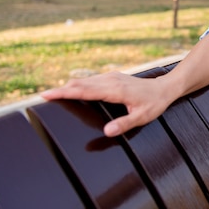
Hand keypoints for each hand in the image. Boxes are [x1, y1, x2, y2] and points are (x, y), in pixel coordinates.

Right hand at [41, 72, 171, 136]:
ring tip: (53, 94)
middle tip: (43, 96)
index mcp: (115, 90)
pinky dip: (79, 84)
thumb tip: (106, 132)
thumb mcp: (142, 117)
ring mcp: (111, 77)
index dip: (64, 92)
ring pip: (85, 80)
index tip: (47, 94)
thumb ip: (124, 124)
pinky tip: (73, 89)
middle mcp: (110, 80)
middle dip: (61, 89)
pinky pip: (92, 80)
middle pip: (80, 83)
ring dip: (69, 86)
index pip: (84, 90)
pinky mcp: (113, 77)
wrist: (165, 88)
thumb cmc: (154, 103)